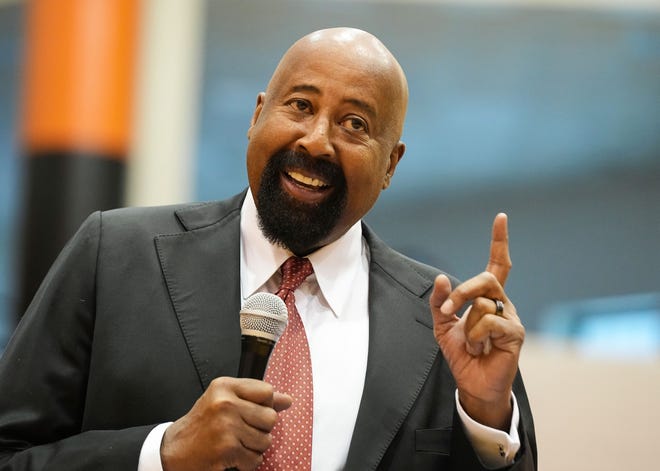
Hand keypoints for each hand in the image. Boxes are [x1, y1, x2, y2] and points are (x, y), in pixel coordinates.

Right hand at [161, 377, 291, 470]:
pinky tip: (232, 456)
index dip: (265, 405)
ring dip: (254, 447)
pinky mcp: (227, 449)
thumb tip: (287, 400)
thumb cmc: (203, 423)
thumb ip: (256, 397)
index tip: (252, 412)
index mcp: (225, 386)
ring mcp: (227, 426)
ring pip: (266, 440)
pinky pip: (256, 458)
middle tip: (242, 431)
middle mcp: (225, 403)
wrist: (174, 450)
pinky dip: (247, 462)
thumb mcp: (225, 400)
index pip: (267, 391)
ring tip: (236, 443)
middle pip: (271, 417)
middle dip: (261, 429)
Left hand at [430, 213, 524, 429]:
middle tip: (447, 313)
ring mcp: (511, 316)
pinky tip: (480, 350)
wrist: (472, 383)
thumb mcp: (442, 325)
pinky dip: (474, 337)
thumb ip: (441, 301)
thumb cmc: (461, 353)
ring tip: (472, 345)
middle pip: (485, 279)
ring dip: (466, 328)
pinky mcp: (515, 332)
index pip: (497, 263)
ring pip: (481, 304)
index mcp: (487, 297)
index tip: (501, 217)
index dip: (499, 241)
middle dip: (461, 293)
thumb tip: (442, 277)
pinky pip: (487, 322)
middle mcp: (502, 302)